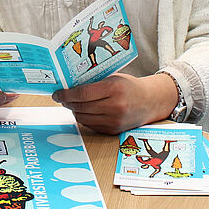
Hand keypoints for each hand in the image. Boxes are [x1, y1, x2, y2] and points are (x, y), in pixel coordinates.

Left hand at [52, 73, 178, 133]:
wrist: (151, 101)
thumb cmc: (129, 86)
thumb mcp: (113, 78)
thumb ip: (94, 82)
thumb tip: (69, 86)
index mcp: (113, 88)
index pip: (82, 93)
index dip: (66, 94)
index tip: (57, 94)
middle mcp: (115, 106)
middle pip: (81, 106)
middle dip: (67, 103)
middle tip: (60, 98)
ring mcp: (115, 120)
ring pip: (83, 118)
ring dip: (74, 111)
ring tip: (71, 104)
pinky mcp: (114, 130)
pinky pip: (91, 125)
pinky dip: (84, 118)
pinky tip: (83, 111)